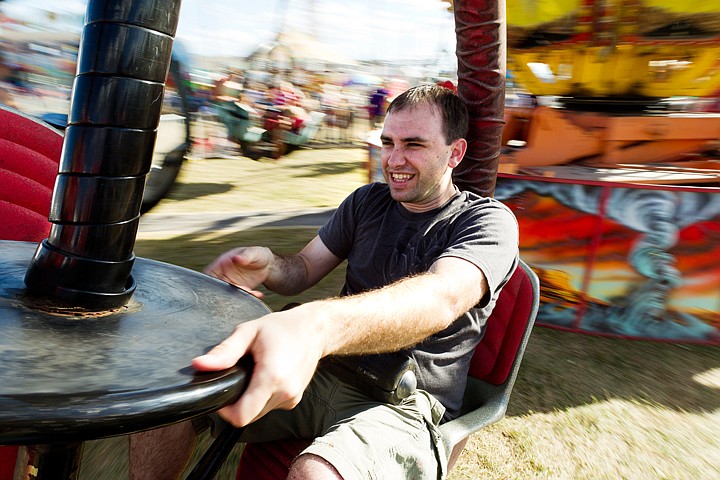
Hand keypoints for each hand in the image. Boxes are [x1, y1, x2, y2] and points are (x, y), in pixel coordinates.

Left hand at [191, 307, 324, 426]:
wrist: (314, 330)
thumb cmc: (283, 328)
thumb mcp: (249, 332)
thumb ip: (225, 351)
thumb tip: (200, 365)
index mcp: (271, 377)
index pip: (241, 416)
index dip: (225, 410)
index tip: (221, 392)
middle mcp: (284, 392)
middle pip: (248, 416)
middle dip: (237, 402)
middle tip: (237, 376)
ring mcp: (291, 398)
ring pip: (259, 413)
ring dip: (250, 399)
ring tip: (254, 373)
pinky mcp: (294, 399)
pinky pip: (270, 406)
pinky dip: (263, 396)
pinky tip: (266, 376)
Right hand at [204, 246, 272, 297]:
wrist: (268, 264)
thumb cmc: (257, 254)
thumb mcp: (253, 253)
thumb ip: (245, 256)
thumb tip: (236, 258)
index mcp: (222, 263)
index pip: (209, 273)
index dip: (210, 281)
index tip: (221, 284)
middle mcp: (224, 274)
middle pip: (218, 286)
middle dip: (227, 291)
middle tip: (243, 289)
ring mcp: (231, 283)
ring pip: (229, 294)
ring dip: (239, 296)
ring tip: (252, 291)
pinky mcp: (239, 290)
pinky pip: (240, 296)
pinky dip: (248, 297)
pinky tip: (257, 294)